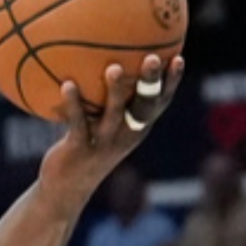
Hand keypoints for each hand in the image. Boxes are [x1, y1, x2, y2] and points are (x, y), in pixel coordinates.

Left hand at [37, 55, 186, 215]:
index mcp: (136, 127)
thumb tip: (102, 57)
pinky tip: (67, 84)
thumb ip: (106, 98)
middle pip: (144, 107)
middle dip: (151, 83)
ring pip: (114, 115)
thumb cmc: (84, 146)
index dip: (171, 82)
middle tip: (153, 57)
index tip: (180, 57)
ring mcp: (104, 144)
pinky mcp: (81, 150)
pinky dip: (73, 104)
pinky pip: (78, 123)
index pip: (160, 103)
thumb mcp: (100, 124)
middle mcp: (126, 135)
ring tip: (114, 68)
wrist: (66, 187)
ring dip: (116, 91)